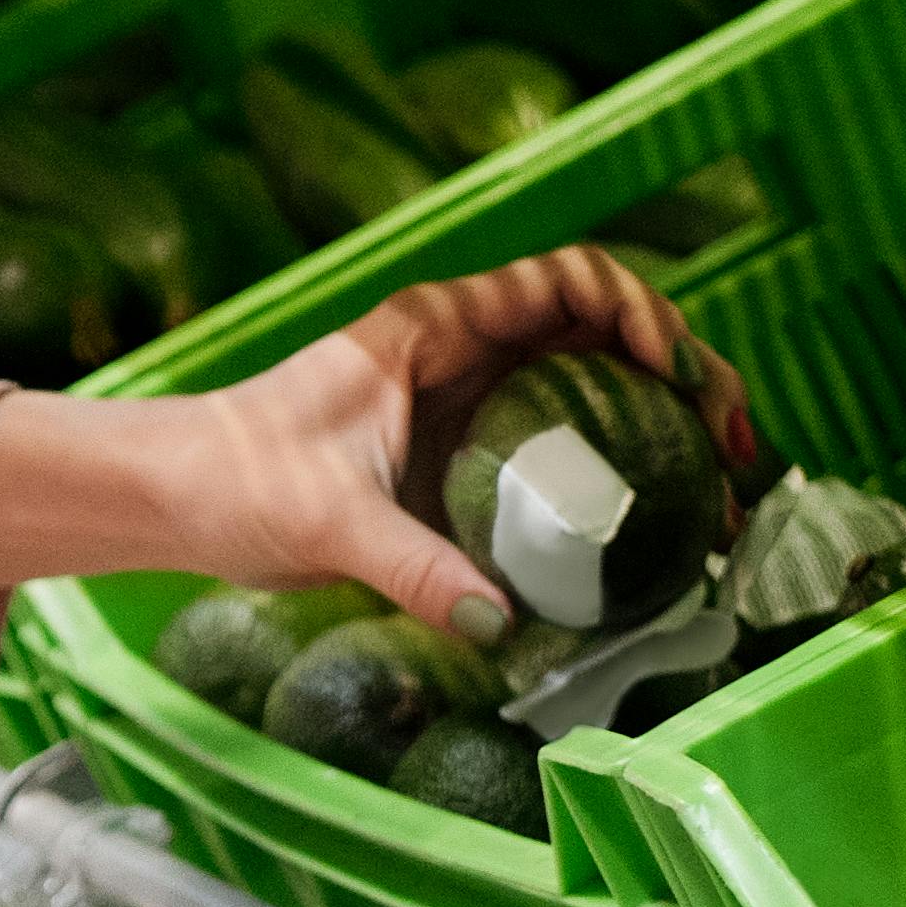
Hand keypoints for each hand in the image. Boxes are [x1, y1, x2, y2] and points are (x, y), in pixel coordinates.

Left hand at [0, 248, 748, 626]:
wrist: (167, 499)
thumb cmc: (230, 479)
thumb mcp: (328, 521)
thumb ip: (415, 568)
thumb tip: (498, 624)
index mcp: (436, 329)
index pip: (572, 282)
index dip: (643, 314)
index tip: (682, 380)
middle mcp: (462, 355)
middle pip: (606, 337)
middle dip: (685, 380)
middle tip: (737, 456)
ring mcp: (466, 406)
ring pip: (593, 393)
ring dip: (661, 430)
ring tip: (720, 498)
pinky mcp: (459, 462)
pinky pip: (558, 453)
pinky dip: (612, 478)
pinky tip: (649, 535)